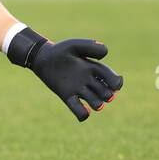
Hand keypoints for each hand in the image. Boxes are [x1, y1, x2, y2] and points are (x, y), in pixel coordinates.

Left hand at [7, 27, 122, 121]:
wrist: (42, 58)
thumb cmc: (60, 51)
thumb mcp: (74, 45)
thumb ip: (90, 46)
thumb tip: (105, 55)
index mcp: (94, 68)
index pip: (111, 78)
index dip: (116, 83)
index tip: (115, 84)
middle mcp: (88, 80)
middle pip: (105, 92)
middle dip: (107, 95)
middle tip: (105, 94)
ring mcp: (78, 89)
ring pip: (95, 102)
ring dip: (98, 104)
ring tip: (97, 105)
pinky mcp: (67, 96)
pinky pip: (78, 109)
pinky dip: (82, 113)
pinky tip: (85, 113)